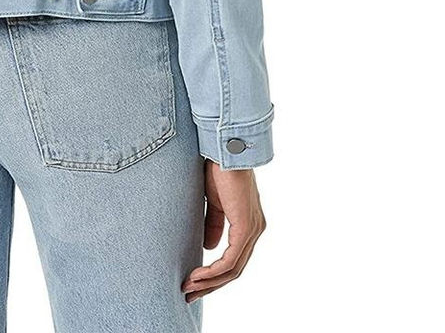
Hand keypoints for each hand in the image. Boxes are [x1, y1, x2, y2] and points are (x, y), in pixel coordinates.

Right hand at [182, 160, 265, 302]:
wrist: (224, 150)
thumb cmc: (218, 169)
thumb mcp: (214, 201)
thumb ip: (213, 223)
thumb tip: (209, 247)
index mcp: (249, 224)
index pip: (234, 259)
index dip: (214, 274)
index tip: (193, 281)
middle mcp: (255, 230)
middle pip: (235, 270)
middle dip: (211, 285)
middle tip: (189, 294)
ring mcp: (253, 230)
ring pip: (233, 269)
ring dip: (209, 282)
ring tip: (188, 287)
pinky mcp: (246, 227)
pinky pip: (231, 260)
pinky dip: (213, 271)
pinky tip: (197, 275)